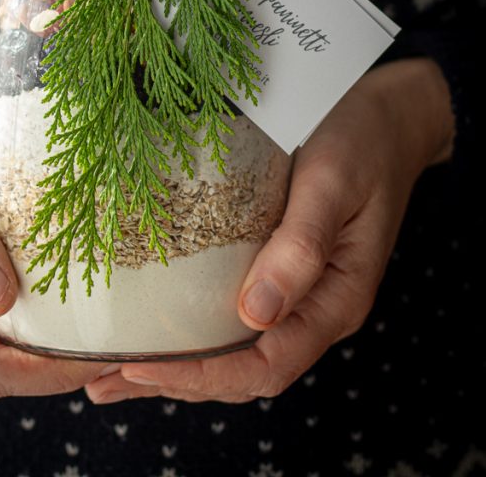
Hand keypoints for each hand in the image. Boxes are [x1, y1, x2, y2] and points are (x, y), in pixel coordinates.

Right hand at [0, 49, 106, 396]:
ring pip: (6, 341)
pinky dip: (44, 308)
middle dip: (61, 364)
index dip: (45, 374)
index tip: (101, 357)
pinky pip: (6, 310)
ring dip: (56, 339)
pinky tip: (83, 288)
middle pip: (1, 366)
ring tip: (114, 321)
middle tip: (124, 343)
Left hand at [85, 58, 454, 403]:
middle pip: (242, 370)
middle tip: (104, 382)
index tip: (140, 370)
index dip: (201, 377)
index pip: (264, 366)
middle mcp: (315, 307)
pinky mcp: (280, 265)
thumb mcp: (332, 185)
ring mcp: (297, 290)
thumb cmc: (364, 141)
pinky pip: (233, 312)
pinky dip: (191, 328)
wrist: (391, 114)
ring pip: (234, 348)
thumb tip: (256, 314)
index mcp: (336, 300)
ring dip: (177, 365)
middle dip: (175, 382)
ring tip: (112, 373)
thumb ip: (301, 248)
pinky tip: (155, 326)